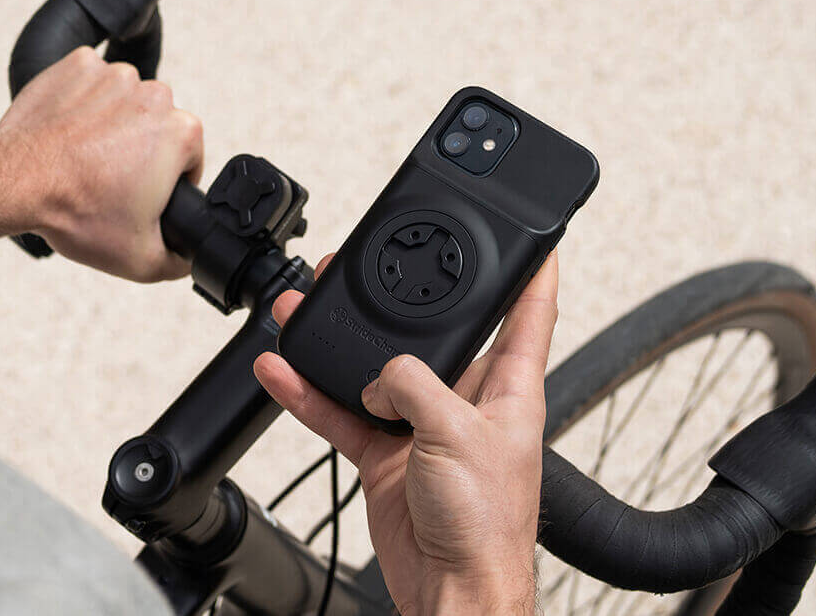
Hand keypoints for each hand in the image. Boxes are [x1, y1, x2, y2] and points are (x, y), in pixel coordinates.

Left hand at [0, 47, 202, 281]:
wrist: (15, 183)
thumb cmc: (79, 213)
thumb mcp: (143, 260)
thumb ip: (181, 262)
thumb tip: (192, 258)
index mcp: (182, 132)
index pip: (189, 161)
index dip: (167, 184)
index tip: (138, 197)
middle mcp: (156, 95)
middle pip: (159, 129)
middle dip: (141, 152)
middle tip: (110, 182)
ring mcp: (115, 76)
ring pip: (126, 103)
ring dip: (114, 125)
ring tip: (87, 157)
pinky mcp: (79, 65)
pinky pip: (92, 82)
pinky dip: (84, 101)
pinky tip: (71, 130)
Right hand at [255, 252, 558, 615]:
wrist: (452, 593)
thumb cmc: (486, 526)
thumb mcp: (458, 435)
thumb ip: (413, 388)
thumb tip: (378, 378)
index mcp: (508, 387)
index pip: (530, 313)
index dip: (533, 270)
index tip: (532, 236)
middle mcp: (466, 400)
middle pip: (432, 335)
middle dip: (400, 300)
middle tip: (364, 268)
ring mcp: (423, 427)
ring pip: (375, 370)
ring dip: (338, 342)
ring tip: (304, 307)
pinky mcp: (387, 455)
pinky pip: (341, 413)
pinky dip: (310, 393)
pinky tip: (282, 369)